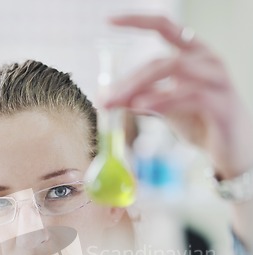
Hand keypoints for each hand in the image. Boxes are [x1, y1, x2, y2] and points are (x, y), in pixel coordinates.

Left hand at [105, 15, 252, 180]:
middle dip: (129, 80)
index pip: (165, 26)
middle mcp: (207, 60)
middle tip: (105, 99)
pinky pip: (188, 95)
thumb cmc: (201, 123)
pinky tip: (141, 106)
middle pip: (161, 61)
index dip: (137, 21)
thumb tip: (109, 97)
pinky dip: (162, 99)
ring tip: (119, 102)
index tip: (109, 21)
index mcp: (194, 54)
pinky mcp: (221, 103)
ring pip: (173, 70)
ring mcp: (217, 80)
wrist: (232, 151)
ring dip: (141, 87)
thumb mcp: (167, 108)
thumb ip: (143, 99)